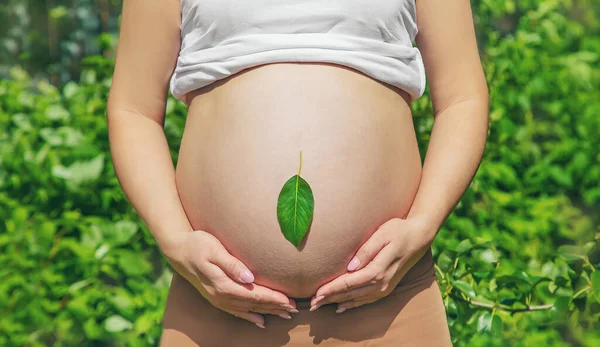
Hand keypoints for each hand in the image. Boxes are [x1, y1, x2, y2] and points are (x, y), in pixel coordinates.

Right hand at [161, 229, 297, 327]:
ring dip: (267, 312)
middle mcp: (220, 296)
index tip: (290, 300)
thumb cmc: (197, 244)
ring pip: (247, 310)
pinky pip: (236, 312)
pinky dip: (250, 318)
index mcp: (222, 284)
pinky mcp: (215, 298)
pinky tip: (261, 322)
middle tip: (295, 309)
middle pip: (253, 305)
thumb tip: (249, 278)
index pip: (254, 294)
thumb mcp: (214, 249)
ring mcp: (217, 299)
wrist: (177, 250)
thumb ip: (232, 264)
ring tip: (285, 315)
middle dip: (275, 307)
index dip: (273, 298)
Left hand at [309, 217, 432, 311]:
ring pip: (357, 299)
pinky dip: (353, 304)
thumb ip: (366, 251)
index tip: (316, 294)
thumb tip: (350, 267)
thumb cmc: (398, 231)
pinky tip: (342, 306)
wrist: (419, 237)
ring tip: (321, 306)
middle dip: (330, 299)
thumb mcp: (382, 234)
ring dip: (338, 302)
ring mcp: (385, 287)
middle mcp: (381, 283)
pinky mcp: (387, 287)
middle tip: (311, 305)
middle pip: (350, 294)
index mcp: (378, 270)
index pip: (348, 283)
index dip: (331, 289)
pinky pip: (366, 300)